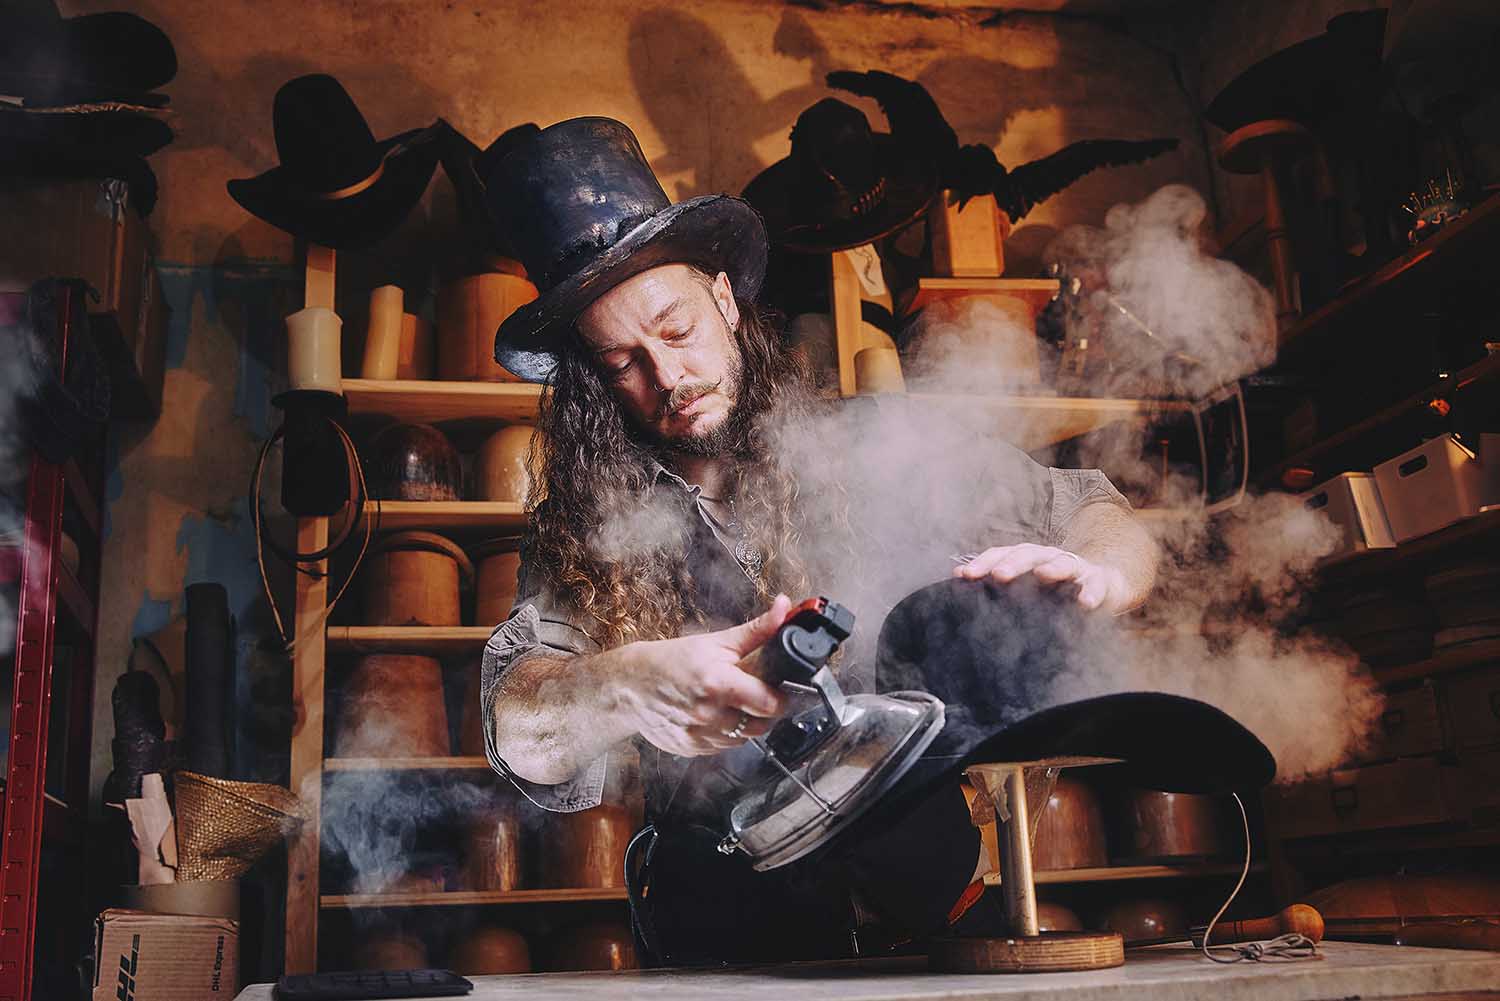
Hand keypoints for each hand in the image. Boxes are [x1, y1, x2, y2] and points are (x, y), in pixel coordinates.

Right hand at [615, 595, 793, 756]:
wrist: (630, 685)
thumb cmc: (670, 660)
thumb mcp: (715, 642)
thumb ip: (756, 631)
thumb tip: (783, 608)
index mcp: (719, 683)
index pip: (770, 704)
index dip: (779, 698)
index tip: (777, 691)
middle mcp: (710, 713)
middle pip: (761, 726)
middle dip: (763, 712)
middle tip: (753, 696)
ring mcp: (699, 735)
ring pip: (742, 739)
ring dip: (743, 725)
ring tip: (729, 704)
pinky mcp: (690, 749)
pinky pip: (721, 748)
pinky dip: (723, 734)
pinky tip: (712, 716)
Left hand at [953, 544, 1125, 611]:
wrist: (1102, 586)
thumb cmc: (1056, 588)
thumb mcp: (1026, 587)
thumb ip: (996, 586)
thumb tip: (958, 578)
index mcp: (1027, 559)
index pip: (1001, 555)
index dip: (982, 563)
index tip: (963, 576)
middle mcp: (1048, 557)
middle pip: (1029, 554)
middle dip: (1013, 564)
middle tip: (999, 575)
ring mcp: (1075, 567)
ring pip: (1063, 562)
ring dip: (1053, 568)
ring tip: (1043, 575)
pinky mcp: (1099, 581)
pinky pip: (1095, 585)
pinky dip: (1090, 593)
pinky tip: (1085, 604)